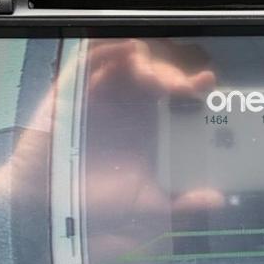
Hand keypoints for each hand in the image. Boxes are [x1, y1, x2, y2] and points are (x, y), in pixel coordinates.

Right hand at [82, 39, 222, 263]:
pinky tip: (128, 51)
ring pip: (128, 66)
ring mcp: (100, 98)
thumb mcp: (146, 207)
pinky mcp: (72, 94)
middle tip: (183, 86)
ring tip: (158, 77)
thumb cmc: (92, 206)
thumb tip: (217, 200)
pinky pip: (89, 64)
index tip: (207, 82)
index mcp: (149, 127)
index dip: (194, 85)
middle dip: (172, 74)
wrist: (45, 212)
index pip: (177, 96)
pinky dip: (108, 52)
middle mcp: (128, 108)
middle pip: (156, 75)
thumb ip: (181, 204)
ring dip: (146, 63)